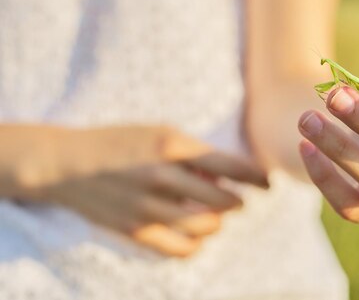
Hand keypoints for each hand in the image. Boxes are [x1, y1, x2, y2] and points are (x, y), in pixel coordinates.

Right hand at [38, 149, 267, 256]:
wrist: (67, 163)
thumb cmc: (120, 141)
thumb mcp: (160, 132)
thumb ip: (195, 153)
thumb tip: (228, 176)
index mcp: (172, 146)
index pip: (231, 166)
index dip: (256, 177)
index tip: (268, 183)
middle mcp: (163, 177)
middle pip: (223, 199)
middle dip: (238, 200)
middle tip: (240, 198)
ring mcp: (148, 207)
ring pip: (206, 226)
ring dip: (219, 220)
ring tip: (218, 213)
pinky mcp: (135, 230)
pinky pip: (180, 248)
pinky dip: (197, 243)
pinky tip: (198, 233)